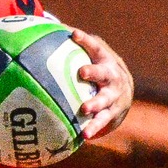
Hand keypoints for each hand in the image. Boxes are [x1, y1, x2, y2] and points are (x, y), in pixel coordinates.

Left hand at [71, 28, 132, 142]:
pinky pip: (102, 121)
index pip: (96, 47)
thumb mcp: (90, 57)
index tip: (74, 35)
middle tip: (82, 72)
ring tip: (84, 108)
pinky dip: (94, 128)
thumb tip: (42, 31)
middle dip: (94, 72)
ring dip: (95, 104)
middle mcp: (112, 77)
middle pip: (104, 73)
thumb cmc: (97, 70)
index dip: (86, 41)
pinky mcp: (113, 113)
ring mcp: (114, 96)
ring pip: (105, 100)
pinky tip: (84, 136)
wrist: (125, 93)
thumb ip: (70, 48)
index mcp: (105, 60)